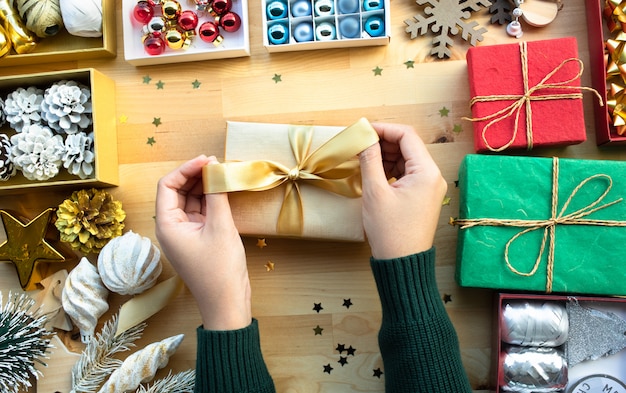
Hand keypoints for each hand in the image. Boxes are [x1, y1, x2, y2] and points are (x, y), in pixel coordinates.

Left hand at [155, 155, 250, 329]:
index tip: (207, 159)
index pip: (168, 186)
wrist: (228, 303)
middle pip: (179, 191)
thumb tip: (216, 169)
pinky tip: (224, 189)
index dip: (186, 169)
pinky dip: (212, 200)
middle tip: (218, 163)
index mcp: (167, 225)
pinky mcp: (199, 238)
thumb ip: (217, 195)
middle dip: (196, 175)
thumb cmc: (220, 269)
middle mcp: (172, 227)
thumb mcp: (221, 227)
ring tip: (223, 173)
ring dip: (205, 186)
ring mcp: (186, 233)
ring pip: (191, 201)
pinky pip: (202, 212)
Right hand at [359, 123, 446, 258]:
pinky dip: (389, 169)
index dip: (384, 129)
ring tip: (362, 158)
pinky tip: (372, 172)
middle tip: (359, 144)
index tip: (363, 130)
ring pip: (406, 159)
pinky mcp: (421, 196)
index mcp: (427, 172)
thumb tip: (364, 139)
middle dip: (383, 142)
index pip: (407, 136)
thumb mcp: (375, 192)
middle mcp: (433, 176)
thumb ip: (370, 160)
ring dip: (385, 155)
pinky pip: (405, 173)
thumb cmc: (390, 231)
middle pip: (408, 146)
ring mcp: (428, 187)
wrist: (401, 263)